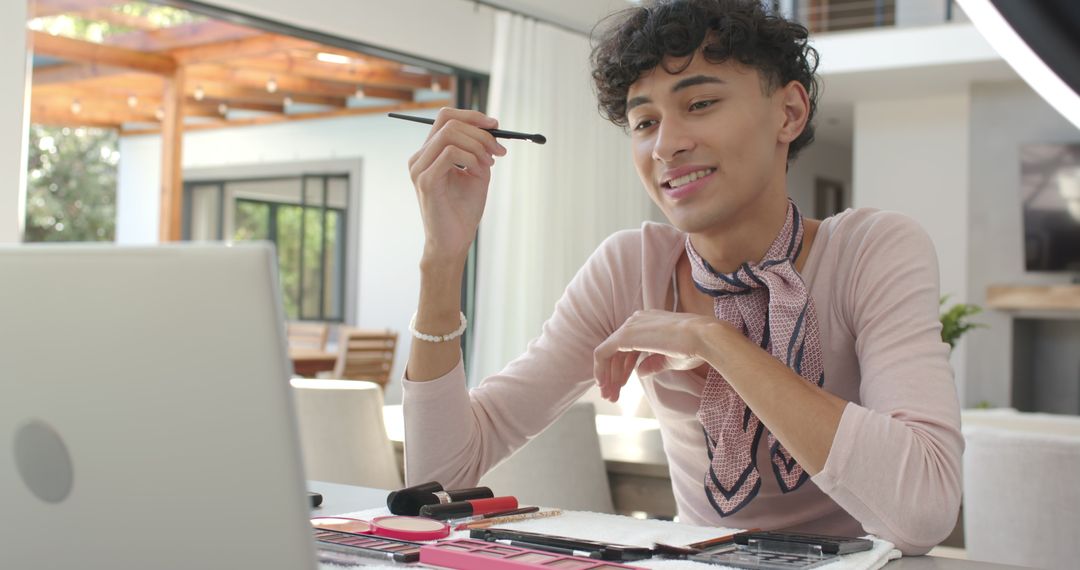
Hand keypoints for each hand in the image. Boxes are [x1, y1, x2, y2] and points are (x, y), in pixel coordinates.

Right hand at [408, 108, 507, 261]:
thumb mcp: (476, 172)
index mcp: (429, 153)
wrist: (454, 242)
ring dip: (477, 144)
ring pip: (449, 133)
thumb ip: (479, 149)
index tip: (496, 125)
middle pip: (448, 121)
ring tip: (489, 164)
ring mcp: (419, 168)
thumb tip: (491, 127)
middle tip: (499, 150)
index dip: (472, 116)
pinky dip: (472, 158)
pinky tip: (479, 172)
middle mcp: (419, 157)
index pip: (445, 117)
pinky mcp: (426, 181)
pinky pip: (451, 153)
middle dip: (480, 131)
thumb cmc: (463, 211)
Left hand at [592, 310, 721, 401]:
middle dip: (613, 375)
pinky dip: (601, 370)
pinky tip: (604, 385)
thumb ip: (653, 363)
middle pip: (618, 351)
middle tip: (611, 396)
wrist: (704, 338)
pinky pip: (603, 353)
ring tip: (609, 397)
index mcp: (649, 323)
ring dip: (608, 377)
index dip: (624, 369)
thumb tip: (640, 372)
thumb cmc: (696, 348)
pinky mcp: (625, 335)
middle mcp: (637, 321)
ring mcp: (631, 326)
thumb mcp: (671, 358)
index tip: (620, 387)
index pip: (630, 347)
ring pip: (609, 354)